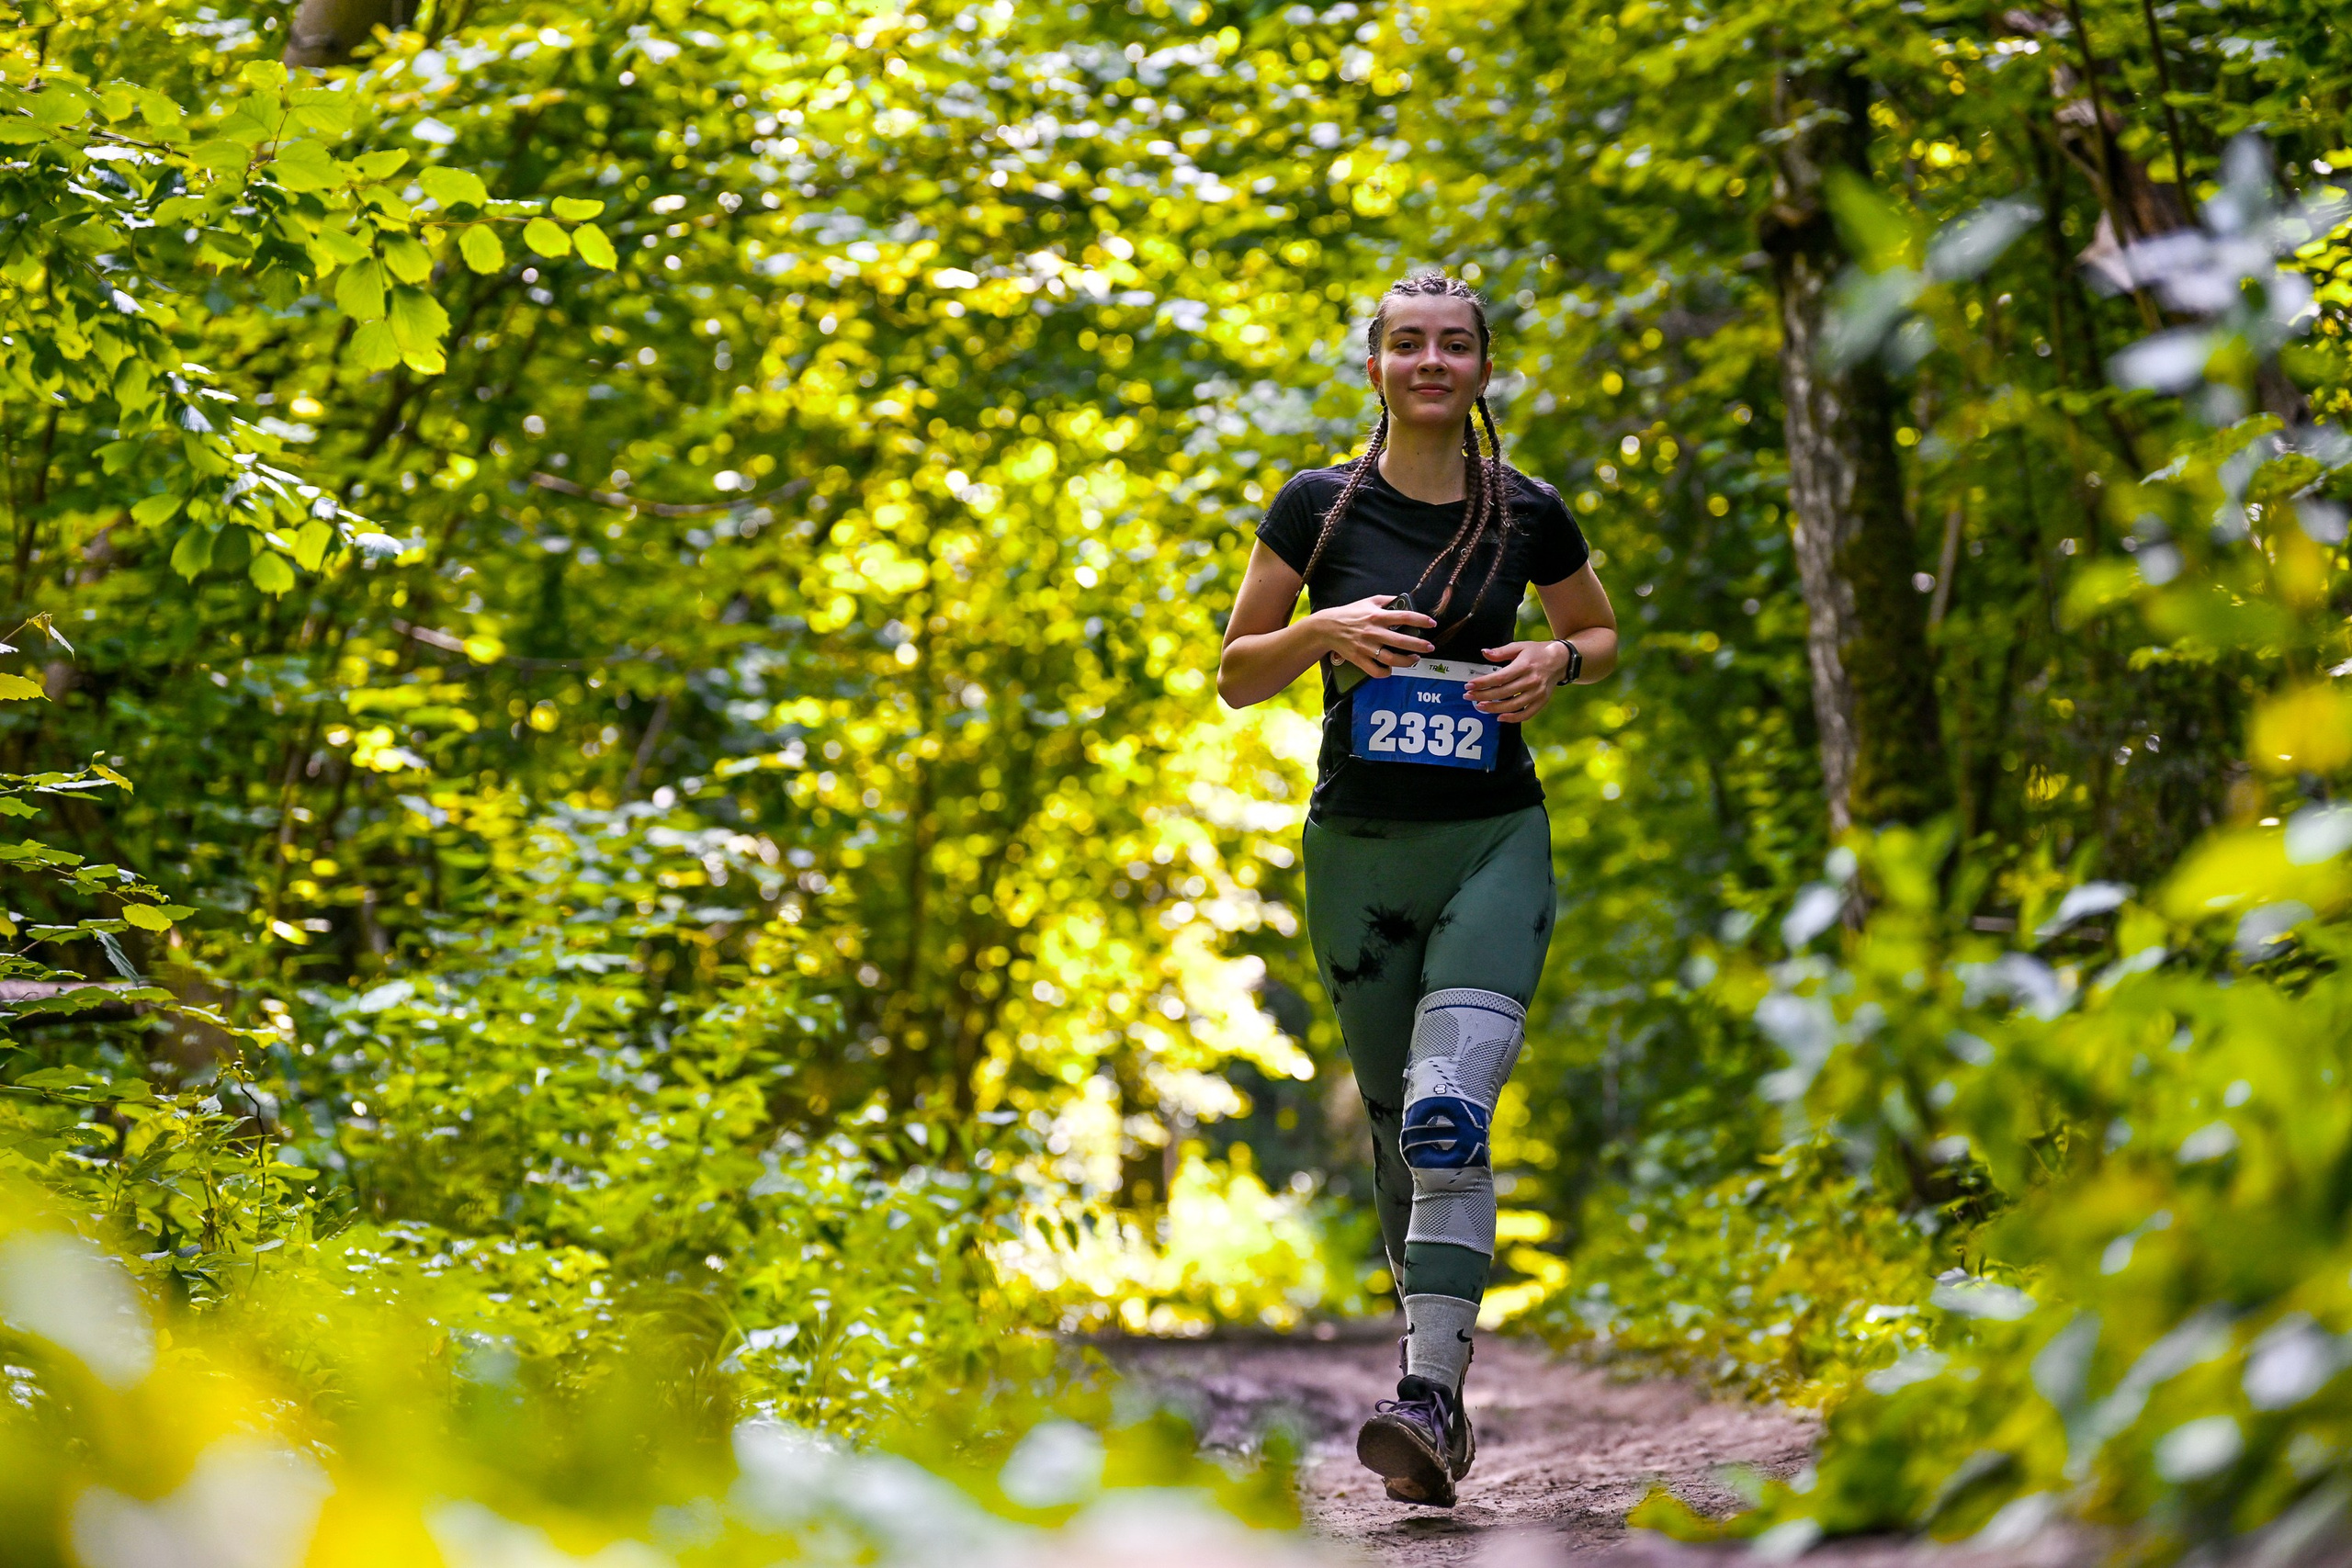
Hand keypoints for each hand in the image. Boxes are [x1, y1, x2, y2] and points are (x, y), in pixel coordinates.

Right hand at [1315, 595, 1436, 681]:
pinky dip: (1386, 672)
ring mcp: (1366, 647)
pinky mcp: (1359, 659)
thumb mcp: (1369, 601)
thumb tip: (1403, 600)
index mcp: (1377, 616)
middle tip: (1430, 647)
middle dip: (1419, 645)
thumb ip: (1387, 600)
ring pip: (1391, 659)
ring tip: (1415, 659)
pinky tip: (1391, 669)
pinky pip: (1375, 671)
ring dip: (1406, 661)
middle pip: (1401, 641)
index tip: (1432, 624)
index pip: (1404, 617)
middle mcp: (1373, 632)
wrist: (1328, 627)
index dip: (1420, 620)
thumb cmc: (1350, 613)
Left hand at [1467, 640, 1569, 721]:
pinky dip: (1513, 718)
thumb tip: (1484, 653)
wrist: (1561, 660)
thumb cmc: (1537, 652)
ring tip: (1480, 707)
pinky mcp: (1542, 701)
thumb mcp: (1520, 646)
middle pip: (1503, 693)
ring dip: (1494, 708)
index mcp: (1525, 666)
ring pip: (1513, 705)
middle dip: (1483, 696)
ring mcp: (1538, 693)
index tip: (1469, 685)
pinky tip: (1499, 717)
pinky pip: (1526, 714)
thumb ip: (1501, 651)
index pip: (1500, 678)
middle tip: (1468, 697)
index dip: (1483, 683)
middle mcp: (1532, 680)